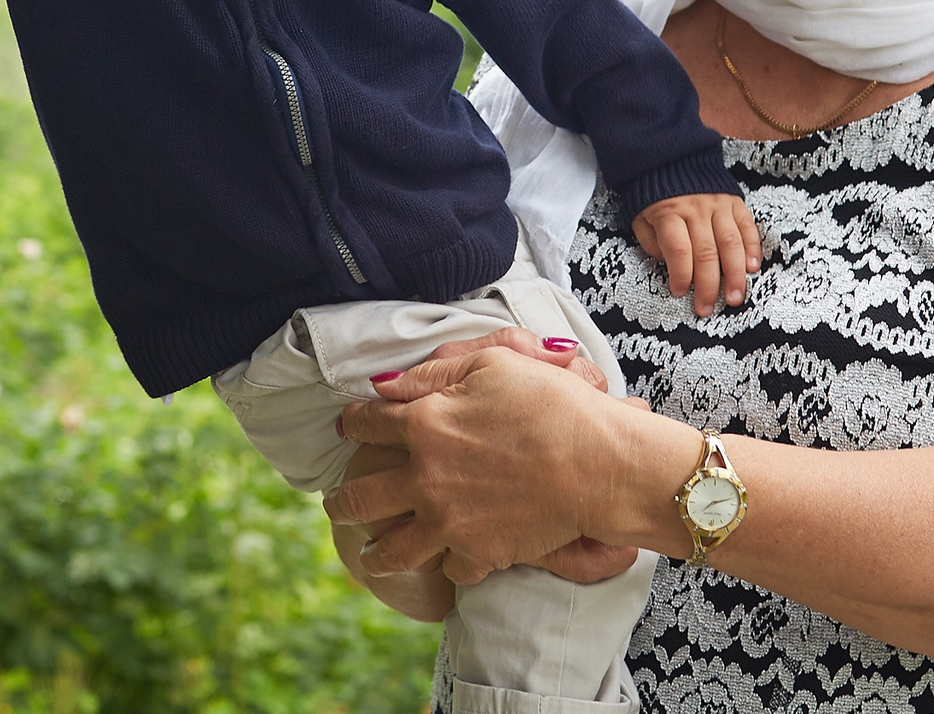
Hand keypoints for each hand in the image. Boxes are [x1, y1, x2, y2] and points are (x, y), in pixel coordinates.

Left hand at [330, 343, 643, 585]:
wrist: (598, 464)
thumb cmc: (551, 405)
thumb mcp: (491, 364)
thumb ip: (433, 374)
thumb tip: (385, 386)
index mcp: (423, 425)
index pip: (366, 423)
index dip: (354, 422)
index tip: (349, 426)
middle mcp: (424, 478)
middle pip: (362, 496)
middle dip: (341, 500)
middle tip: (334, 503)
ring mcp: (448, 522)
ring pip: (392, 549)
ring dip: (374, 552)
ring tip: (367, 554)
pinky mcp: (478, 552)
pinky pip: (448, 568)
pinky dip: (444, 565)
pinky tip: (440, 562)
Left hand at [631, 192, 762, 315]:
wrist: (670, 156)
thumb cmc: (652, 193)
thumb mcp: (639, 216)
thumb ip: (651, 242)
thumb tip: (670, 265)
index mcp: (669, 213)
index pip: (679, 251)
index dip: (681, 276)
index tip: (679, 292)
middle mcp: (696, 209)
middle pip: (706, 253)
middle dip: (708, 286)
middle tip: (707, 309)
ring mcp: (718, 204)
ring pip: (731, 244)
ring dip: (735, 275)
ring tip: (735, 298)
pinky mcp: (734, 201)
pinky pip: (747, 226)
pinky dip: (752, 248)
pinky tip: (752, 268)